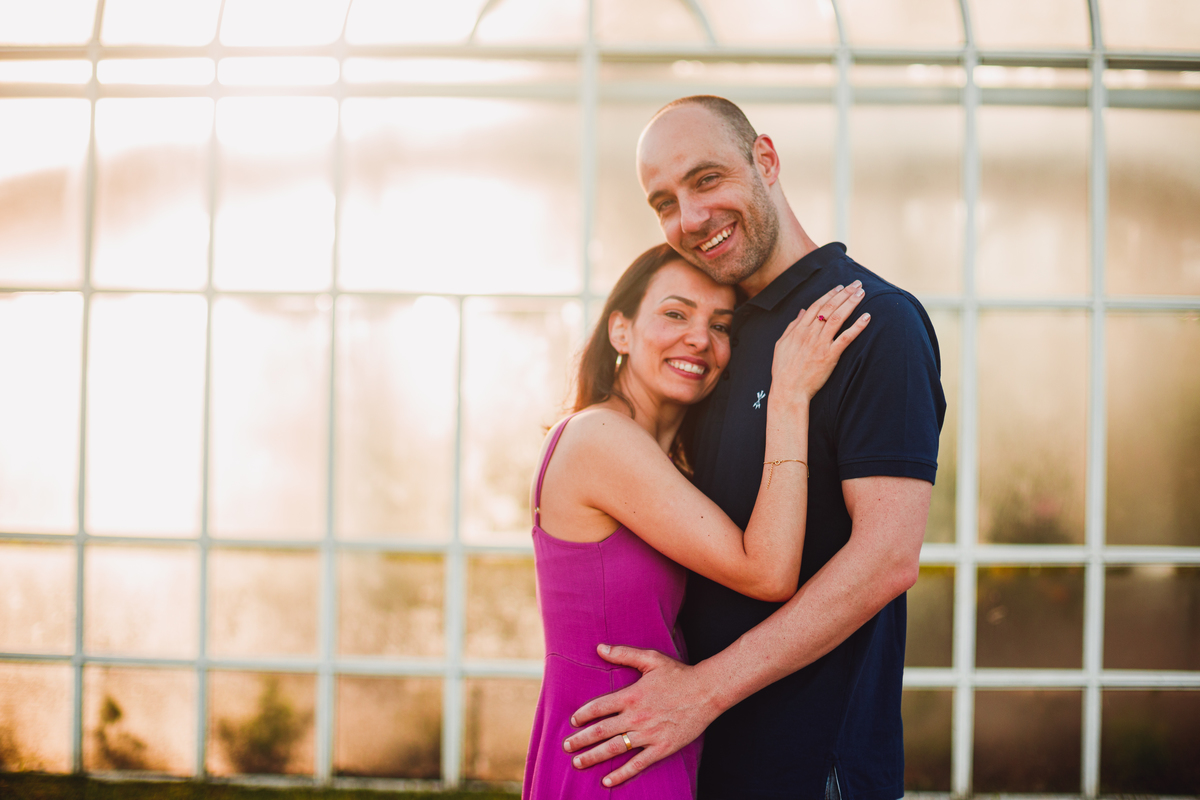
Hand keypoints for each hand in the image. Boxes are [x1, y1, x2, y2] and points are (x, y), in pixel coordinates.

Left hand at [563, 644, 716, 787]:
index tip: (573, 721)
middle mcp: (636, 716)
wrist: (707, 691)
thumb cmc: (679, 674)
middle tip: (566, 746)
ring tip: (578, 763)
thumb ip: (623, 654)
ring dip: (594, 757)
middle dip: (581, 740)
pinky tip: (607, 781)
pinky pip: (637, 764)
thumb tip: (599, 647)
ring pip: (615, 749)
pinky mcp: (662, 748)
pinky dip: (621, 774)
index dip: (583, 715)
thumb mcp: (650, 658)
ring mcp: (648, 734)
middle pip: (601, 731)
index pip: (599, 707)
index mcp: (631, 695)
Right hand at [771, 281, 869, 403]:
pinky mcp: (829, 356)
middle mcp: (809, 334)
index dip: (829, 294)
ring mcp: (820, 344)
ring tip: (862, 293)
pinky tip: (867, 317)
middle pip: (829, 308)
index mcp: (798, 330)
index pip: (816, 306)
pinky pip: (846, 338)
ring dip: (851, 303)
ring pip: (838, 318)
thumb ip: (792, 326)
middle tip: (857, 284)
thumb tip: (801, 311)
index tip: (840, 287)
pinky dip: (857, 327)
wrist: (788, 390)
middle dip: (844, 294)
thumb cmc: (783, 370)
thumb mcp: (782, 344)